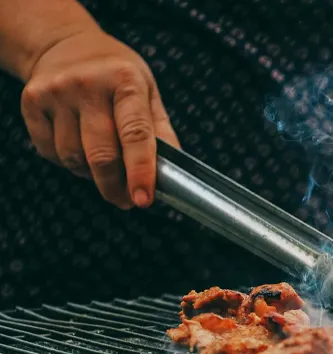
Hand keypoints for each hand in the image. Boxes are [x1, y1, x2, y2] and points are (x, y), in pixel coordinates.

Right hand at [20, 29, 179, 208]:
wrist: (66, 44)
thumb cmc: (116, 75)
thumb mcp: (148, 92)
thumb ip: (160, 132)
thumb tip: (172, 174)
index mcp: (126, 81)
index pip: (135, 135)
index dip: (140, 172)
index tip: (143, 200)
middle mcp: (88, 85)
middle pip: (101, 155)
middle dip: (115, 187)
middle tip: (126, 200)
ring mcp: (56, 92)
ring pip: (73, 158)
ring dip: (91, 174)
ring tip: (103, 165)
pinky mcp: (32, 101)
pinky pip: (51, 152)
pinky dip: (68, 162)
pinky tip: (79, 149)